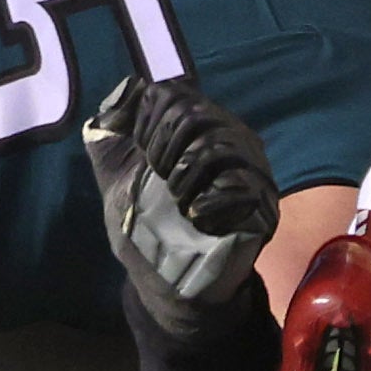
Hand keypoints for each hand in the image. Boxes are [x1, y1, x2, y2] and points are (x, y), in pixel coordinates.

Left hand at [83, 76, 275, 348]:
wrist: (168, 280)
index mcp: (197, 129)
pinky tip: (195, 217)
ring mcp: (250, 169)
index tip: (142, 155)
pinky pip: (238, 185)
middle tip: (159, 178)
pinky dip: (205, 202)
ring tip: (177, 201)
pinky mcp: (260, 203)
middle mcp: (229, 139)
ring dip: (182, 177)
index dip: (146, 122)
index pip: (171, 94)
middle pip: (194, 113)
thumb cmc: (145, 225)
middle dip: (162, 148)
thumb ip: (110, 137)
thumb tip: (124, 91)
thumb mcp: (117, 178)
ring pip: (217, 146)